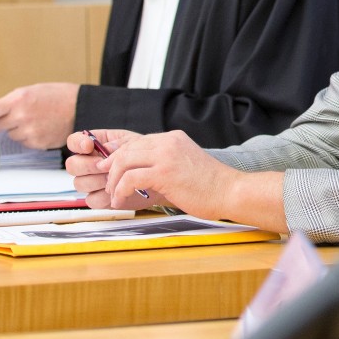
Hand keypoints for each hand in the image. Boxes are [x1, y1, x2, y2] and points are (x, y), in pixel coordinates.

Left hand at [0, 83, 80, 148]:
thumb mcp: (33, 90)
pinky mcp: (38, 143)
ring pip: (11, 135)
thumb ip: (13, 101)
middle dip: (2, 123)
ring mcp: (29, 131)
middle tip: (12, 118)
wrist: (82, 108)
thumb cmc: (59, 96)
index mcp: (18, 99)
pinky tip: (42, 129)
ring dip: (17, 130)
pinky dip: (30, 138)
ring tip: (34, 122)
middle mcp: (21, 116)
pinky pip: (25, 143)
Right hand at [65, 129, 141, 208]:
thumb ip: (118, 144)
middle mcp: (88, 163)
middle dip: (87, 165)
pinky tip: (118, 191)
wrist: (154, 176)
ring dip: (98, 180)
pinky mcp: (98, 199)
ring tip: (117, 177)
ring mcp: (91, 182)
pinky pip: (91, 200)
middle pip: (72, 165)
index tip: (89, 145)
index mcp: (94, 145)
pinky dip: (104, 196)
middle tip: (104, 165)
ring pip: (80, 183)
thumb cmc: (142, 156)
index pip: (74, 141)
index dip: (77, 143)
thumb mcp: (133, 144)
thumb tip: (105, 148)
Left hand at [95, 130, 241, 218]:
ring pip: (124, 162)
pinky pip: (130, 178)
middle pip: (126, 150)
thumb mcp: (187, 163)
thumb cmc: (211, 185)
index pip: (137, 142)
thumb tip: (145, 172)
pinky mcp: (164, 173)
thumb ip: (167, 161)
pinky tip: (122, 200)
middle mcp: (168, 142)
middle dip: (111, 168)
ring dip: (114, 181)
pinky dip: (120, 191)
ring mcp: (166, 156)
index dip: (118, 156)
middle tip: (107, 185)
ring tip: (114, 196)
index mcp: (174, 138)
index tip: (109, 169)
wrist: (231, 191)